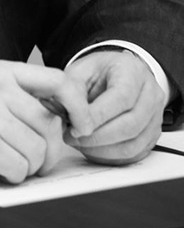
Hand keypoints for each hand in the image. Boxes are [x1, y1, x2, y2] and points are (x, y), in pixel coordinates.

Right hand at [0, 60, 93, 183]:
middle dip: (50, 150)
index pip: (58, 80)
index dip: (79, 105)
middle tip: (36, 158)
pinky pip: (20, 167)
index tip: (83, 124)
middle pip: (50, 123)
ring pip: (38, 149)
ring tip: (11, 160)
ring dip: (30, 165)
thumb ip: (21, 94)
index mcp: (2, 71)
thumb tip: (67, 113)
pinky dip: (14, 175)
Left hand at [64, 49, 164, 164]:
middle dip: (98, 136)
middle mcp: (150, 93)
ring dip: (102, 149)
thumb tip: (73, 118)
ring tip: (80, 143)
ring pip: (133, 144)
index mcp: (133, 71)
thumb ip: (74, 90)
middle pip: (131, 124)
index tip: (75, 126)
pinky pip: (134, 154)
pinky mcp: (152, 135)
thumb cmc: (99, 73)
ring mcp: (155, 116)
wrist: (116, 76)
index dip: (98, 116)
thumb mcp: (81, 71)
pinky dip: (111, 156)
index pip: (122, 97)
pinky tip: (93, 149)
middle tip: (74, 137)